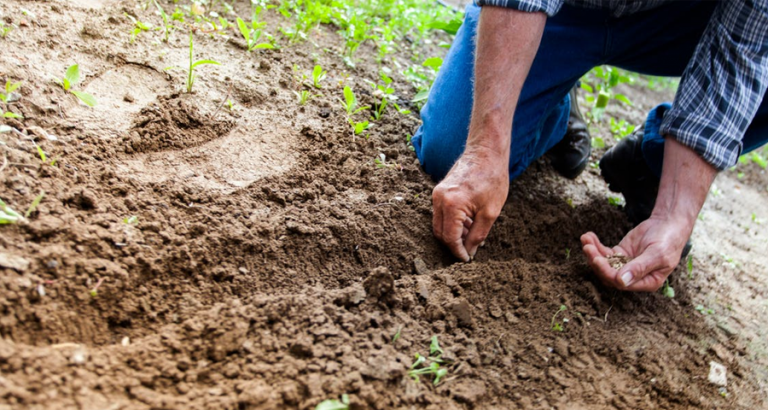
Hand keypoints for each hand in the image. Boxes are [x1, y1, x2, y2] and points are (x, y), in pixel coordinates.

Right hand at [432, 146, 508, 261]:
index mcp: (451, 205)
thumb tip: (470, 252)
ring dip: (454, 233)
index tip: (467, 259)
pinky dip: (452, 222)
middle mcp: (439, 199)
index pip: (449, 238)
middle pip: (440, 233)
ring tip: (473, 234)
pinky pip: (441, 213)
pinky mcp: (439, 191)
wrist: (486, 152)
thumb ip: (478, 235)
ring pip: (439, 224)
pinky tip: (469, 223)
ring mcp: (437, 194)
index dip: (458, 252)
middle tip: (470, 250)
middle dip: (454, 244)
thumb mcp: (490, 212)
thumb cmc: (492, 179)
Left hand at [580, 215, 691, 290]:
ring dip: (593, 252)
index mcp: (647, 282)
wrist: (668, 223)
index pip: (621, 283)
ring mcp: (625, 265)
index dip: (607, 272)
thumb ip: (639, 268)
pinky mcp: (620, 254)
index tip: (597, 259)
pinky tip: (588, 236)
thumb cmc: (668, 240)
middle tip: (587, 248)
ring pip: (604, 263)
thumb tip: (621, 281)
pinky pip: (604, 252)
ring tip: (585, 239)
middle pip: (609, 274)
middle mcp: (634, 277)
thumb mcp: (657, 254)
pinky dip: (595, 245)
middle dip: (596, 261)